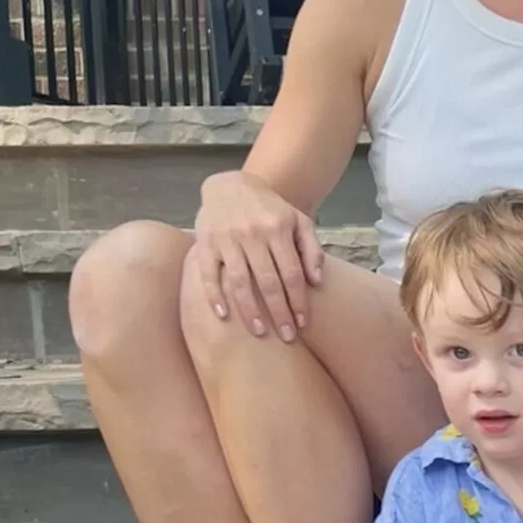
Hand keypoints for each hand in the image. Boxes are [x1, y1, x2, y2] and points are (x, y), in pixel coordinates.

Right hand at [192, 170, 322, 340]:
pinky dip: (214, 295)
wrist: (231, 185)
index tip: (302, 323)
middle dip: (279, 312)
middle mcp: (253, 235)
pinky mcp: (206, 243)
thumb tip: (317, 281)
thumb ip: (311, 249)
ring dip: (250, 310)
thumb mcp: (298, 221)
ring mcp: (227, 239)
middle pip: (269, 281)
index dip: (298, 300)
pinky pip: (209, 273)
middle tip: (286, 337)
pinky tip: (223, 315)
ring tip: (259, 332)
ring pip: (240, 281)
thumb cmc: (270, 209)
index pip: (292, 273)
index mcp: (279, 229)